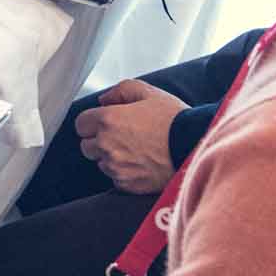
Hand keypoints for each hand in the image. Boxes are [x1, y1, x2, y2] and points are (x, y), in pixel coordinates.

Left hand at [74, 79, 187, 193]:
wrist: (195, 147)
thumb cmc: (174, 119)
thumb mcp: (148, 92)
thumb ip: (120, 91)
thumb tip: (104, 100)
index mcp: (107, 120)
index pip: (80, 124)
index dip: (92, 123)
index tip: (104, 124)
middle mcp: (106, 144)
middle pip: (87, 146)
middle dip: (98, 141)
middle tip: (121, 137)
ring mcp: (116, 166)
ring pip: (101, 163)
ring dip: (111, 158)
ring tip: (135, 151)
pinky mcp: (128, 184)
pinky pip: (116, 179)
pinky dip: (124, 173)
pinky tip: (141, 164)